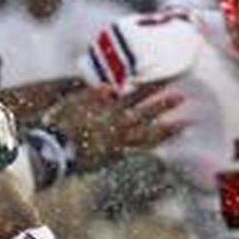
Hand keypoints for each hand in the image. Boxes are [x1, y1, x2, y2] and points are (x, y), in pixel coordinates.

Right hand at [46, 82, 185, 170]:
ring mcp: (117, 143)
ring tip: (183, 125)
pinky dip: (151, 149)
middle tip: (182, 97)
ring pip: (147, 135)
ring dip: (166, 129)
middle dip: (163, 105)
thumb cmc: (60, 125)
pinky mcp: (114, 157)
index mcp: (107, 111)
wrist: (54, 151)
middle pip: (145, 114)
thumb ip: (92, 94)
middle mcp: (116, 126)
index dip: (151, 88)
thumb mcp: (72, 103)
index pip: (134, 96)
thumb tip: (110, 87)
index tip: (167, 81)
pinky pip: (137, 153)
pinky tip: (163, 146)